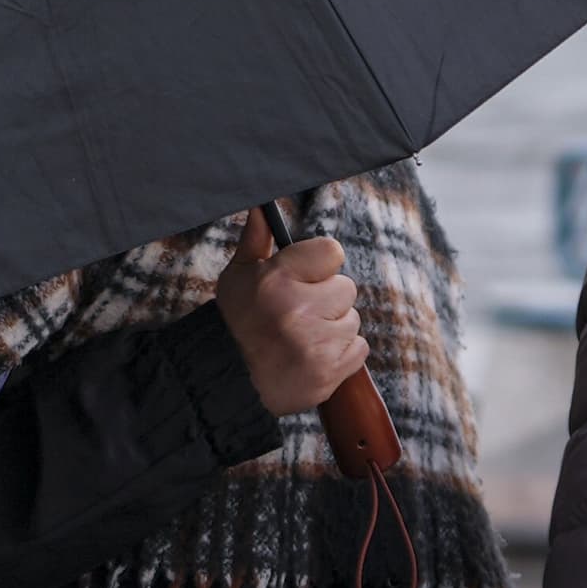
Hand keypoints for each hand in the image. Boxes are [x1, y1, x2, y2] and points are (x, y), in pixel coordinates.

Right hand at [216, 211, 365, 417]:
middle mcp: (298, 309)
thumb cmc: (237, 322)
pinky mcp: (328, 373)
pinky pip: (359, 349)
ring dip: (334, 328)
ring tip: (303, 337)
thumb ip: (256, 240)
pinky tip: (314, 355)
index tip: (307, 277)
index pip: (333, 252)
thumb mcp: (238, 276)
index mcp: (277, 279)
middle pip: (347, 288)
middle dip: (328, 299)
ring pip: (353, 321)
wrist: (227, 380)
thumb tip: (262, 207)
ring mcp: (316, 344)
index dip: (321, 265)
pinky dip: (342, 353)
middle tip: (300, 313)